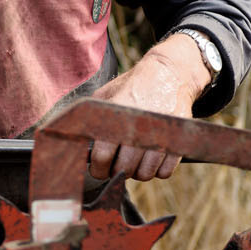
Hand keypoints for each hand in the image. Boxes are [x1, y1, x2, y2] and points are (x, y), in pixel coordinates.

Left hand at [86, 37, 206, 181]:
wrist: (168, 75)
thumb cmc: (131, 87)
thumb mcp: (104, 96)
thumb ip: (89, 118)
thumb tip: (71, 139)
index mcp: (117, 117)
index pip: (102, 157)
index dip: (98, 168)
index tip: (98, 169)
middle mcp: (139, 128)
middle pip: (123, 169)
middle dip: (117, 171)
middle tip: (116, 164)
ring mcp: (161, 135)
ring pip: (145, 174)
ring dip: (137, 172)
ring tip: (133, 160)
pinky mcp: (179, 140)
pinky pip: (165, 172)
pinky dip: (157, 170)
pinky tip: (151, 158)